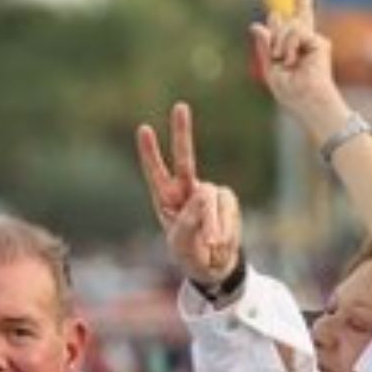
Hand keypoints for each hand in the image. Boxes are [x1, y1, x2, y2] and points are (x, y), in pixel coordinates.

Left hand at [136, 104, 240, 285]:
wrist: (213, 265)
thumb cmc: (189, 253)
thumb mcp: (182, 243)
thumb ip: (190, 220)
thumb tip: (204, 194)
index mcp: (165, 198)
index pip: (155, 172)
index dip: (150, 152)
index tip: (144, 129)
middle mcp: (185, 189)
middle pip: (184, 158)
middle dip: (182, 133)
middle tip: (180, 106)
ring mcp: (207, 193)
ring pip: (211, 197)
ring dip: (212, 224)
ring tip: (210, 244)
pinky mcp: (226, 199)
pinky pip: (227, 207)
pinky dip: (225, 226)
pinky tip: (221, 240)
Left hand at [250, 0, 346, 136]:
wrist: (305, 100)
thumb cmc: (289, 91)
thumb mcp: (270, 67)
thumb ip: (265, 45)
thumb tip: (256, 24)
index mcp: (292, 44)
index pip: (292, 18)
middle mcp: (304, 38)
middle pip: (299, 11)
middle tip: (293, 14)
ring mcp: (313, 39)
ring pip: (287, 27)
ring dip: (280, 45)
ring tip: (286, 61)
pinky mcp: (320, 42)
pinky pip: (295, 34)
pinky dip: (288, 47)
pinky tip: (293, 59)